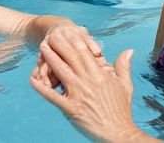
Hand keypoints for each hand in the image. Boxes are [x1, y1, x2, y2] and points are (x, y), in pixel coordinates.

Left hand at [30, 33, 153, 141]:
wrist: (119, 134)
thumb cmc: (122, 110)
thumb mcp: (125, 85)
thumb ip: (123, 66)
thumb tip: (129, 50)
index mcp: (99, 74)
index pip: (84, 52)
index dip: (73, 40)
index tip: (66, 31)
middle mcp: (87, 81)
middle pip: (71, 57)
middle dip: (60, 43)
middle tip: (50, 34)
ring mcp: (78, 94)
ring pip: (61, 71)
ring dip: (50, 58)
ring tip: (42, 47)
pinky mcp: (71, 109)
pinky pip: (53, 96)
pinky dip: (42, 87)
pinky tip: (33, 79)